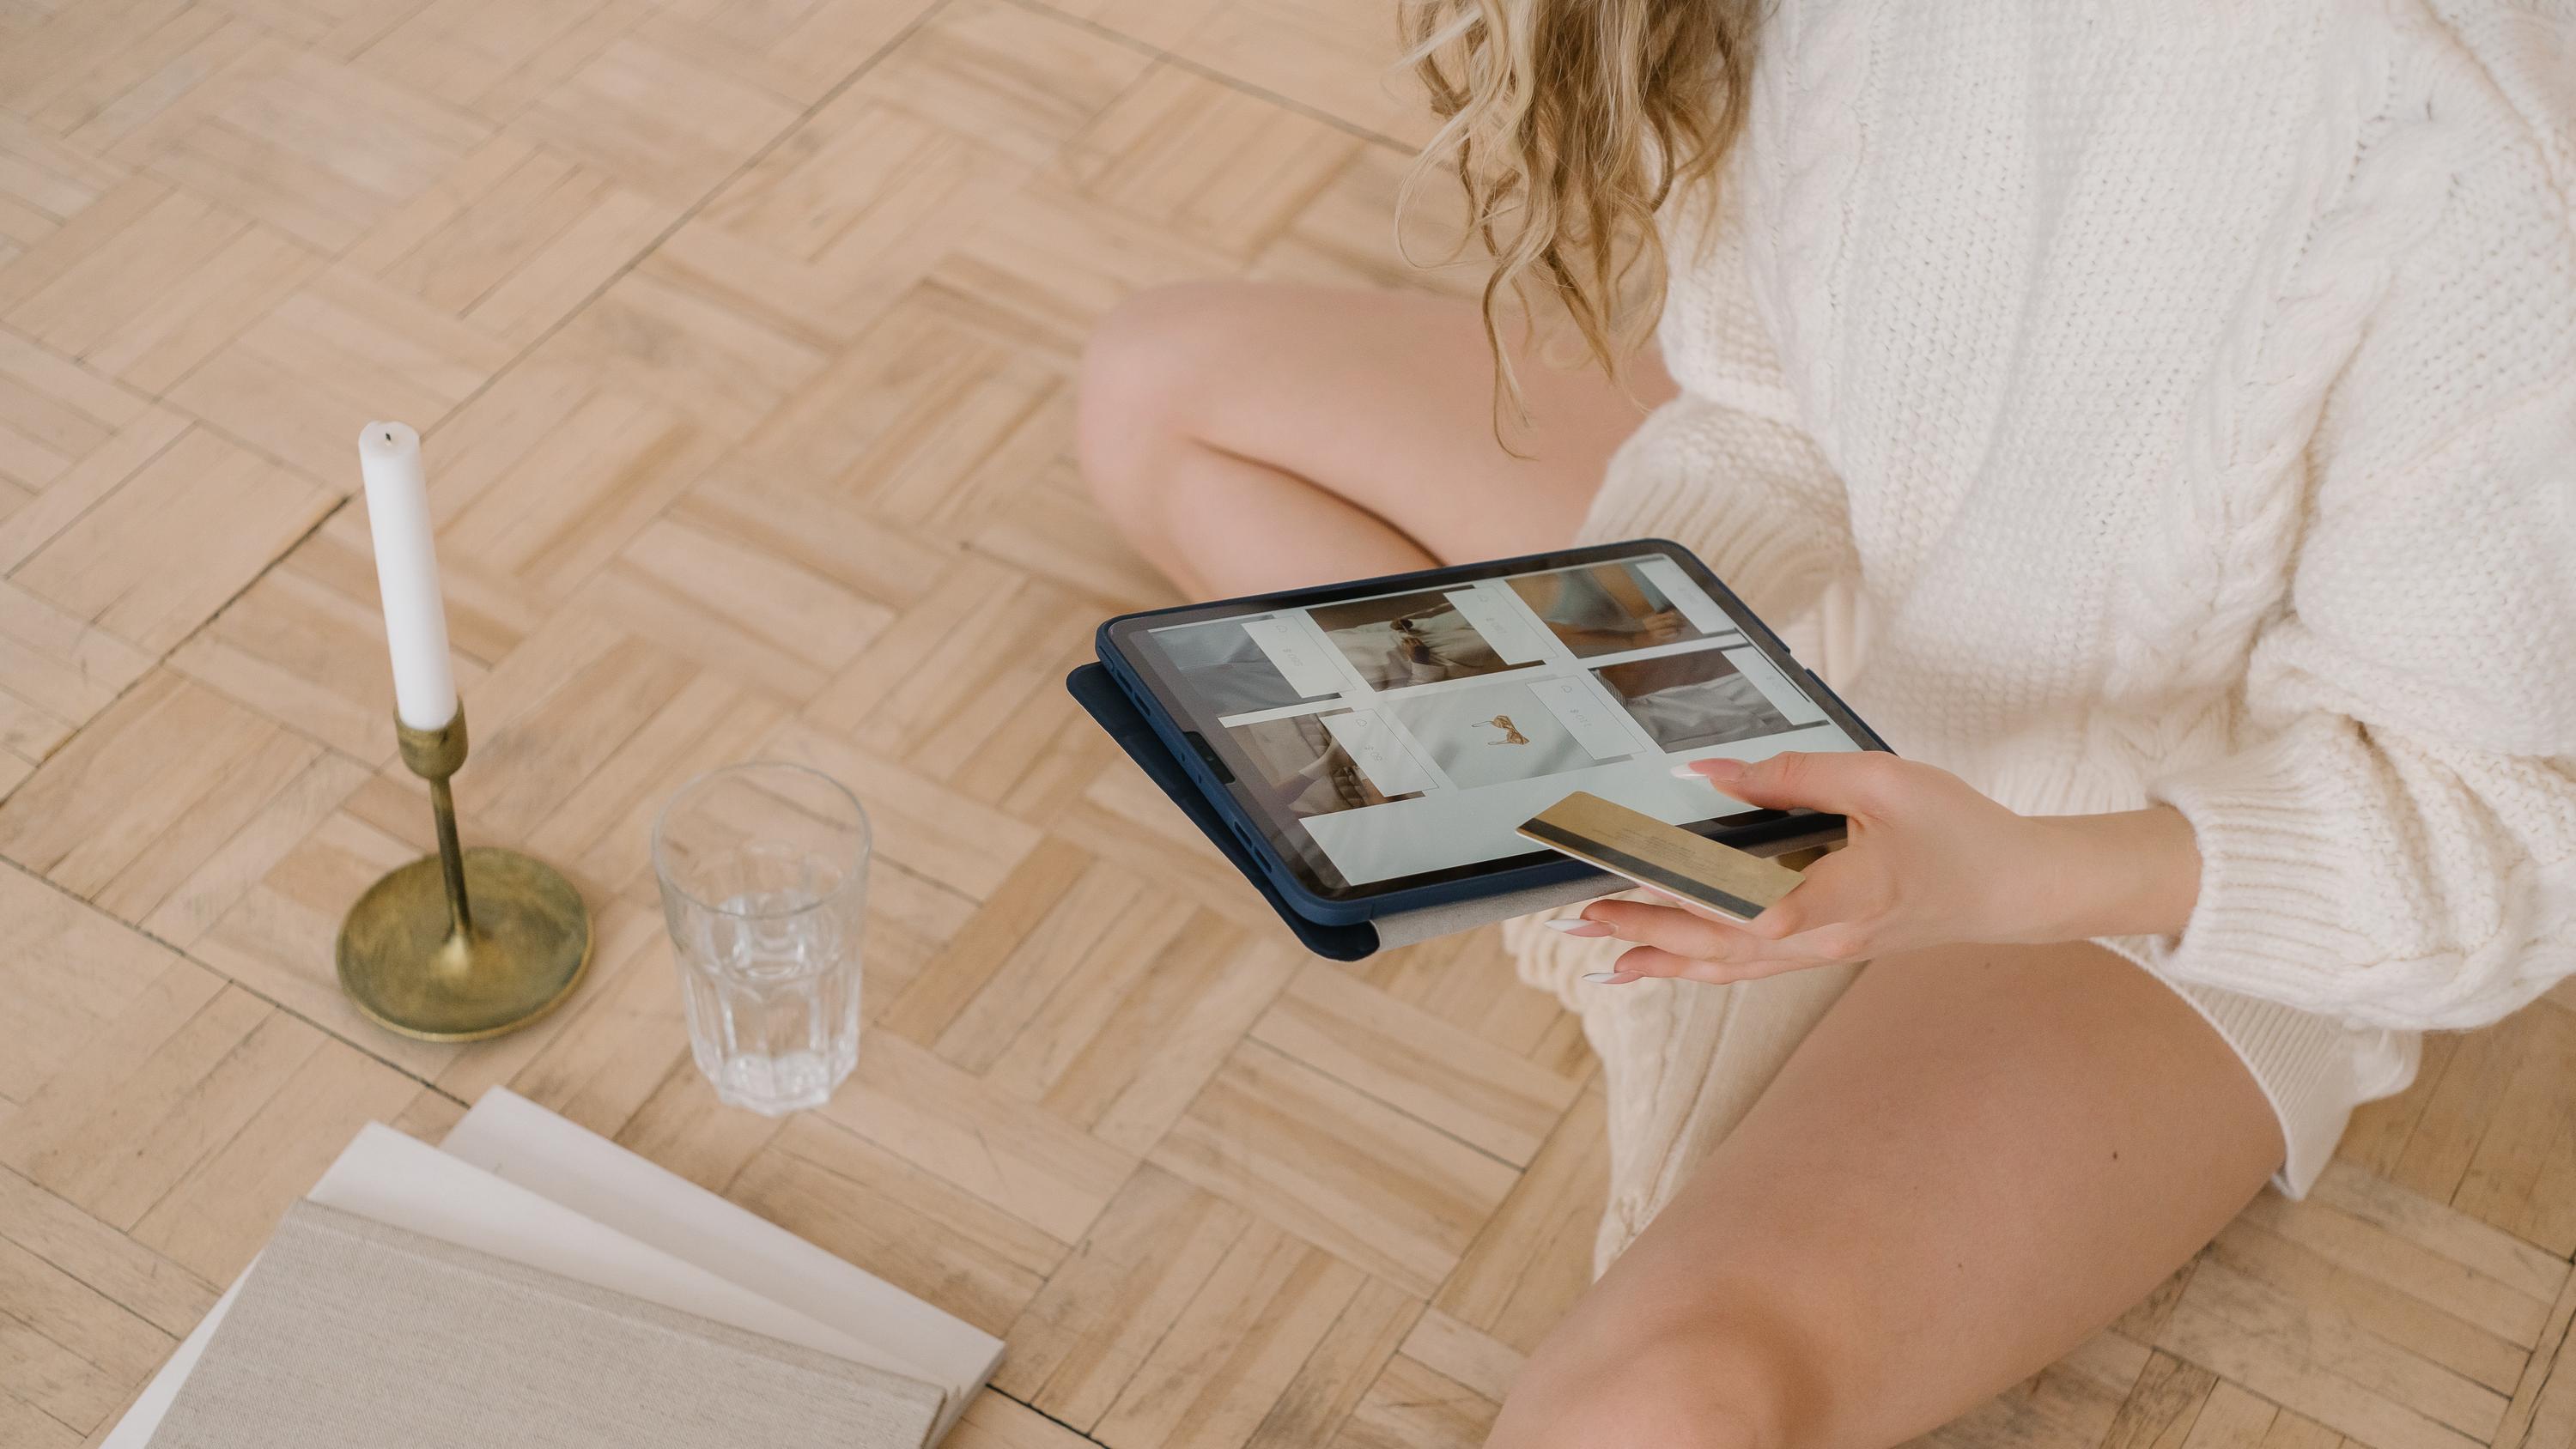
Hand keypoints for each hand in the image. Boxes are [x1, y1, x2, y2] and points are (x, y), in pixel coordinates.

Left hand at [1547, 752, 2202, 984]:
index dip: (1673, 897)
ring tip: (1607, 959)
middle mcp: (1820, 937)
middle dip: (1645, 932)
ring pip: (1729, 965)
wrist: (2015, 888)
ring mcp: (1823, 950)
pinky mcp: (1827, 947)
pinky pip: (1752, 965)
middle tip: (1584, 920)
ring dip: (1666, 959)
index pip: (1734, 905)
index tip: (1618, 881)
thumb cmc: (1959, 834)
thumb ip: (1792, 776)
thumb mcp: (1880, 782)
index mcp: (1834, 898)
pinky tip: (1674, 964)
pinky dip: (1704, 966)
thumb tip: (1712, 773)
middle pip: (1715, 944)